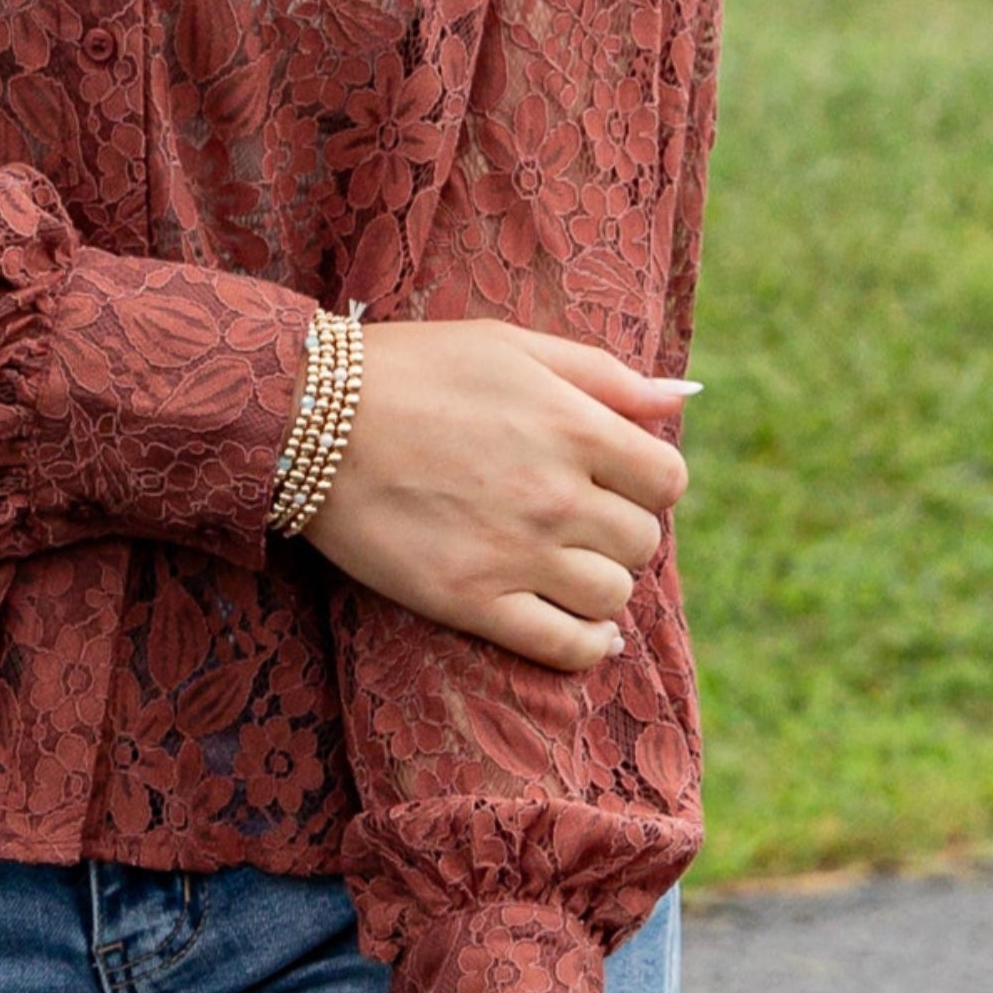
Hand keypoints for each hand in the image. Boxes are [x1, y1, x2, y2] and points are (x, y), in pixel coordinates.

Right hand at [306, 323, 690, 670]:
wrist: (311, 421)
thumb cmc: (412, 371)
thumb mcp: (511, 346)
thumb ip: (602, 374)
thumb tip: (681, 397)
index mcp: (574, 426)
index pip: (666, 478)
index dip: (647, 481)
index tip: (613, 479)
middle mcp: (556, 495)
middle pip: (642, 541)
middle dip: (619, 531)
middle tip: (577, 521)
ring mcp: (516, 554)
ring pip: (611, 596)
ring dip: (601, 585)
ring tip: (566, 568)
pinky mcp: (472, 601)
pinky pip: (565, 646)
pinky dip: (588, 646)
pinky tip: (584, 632)